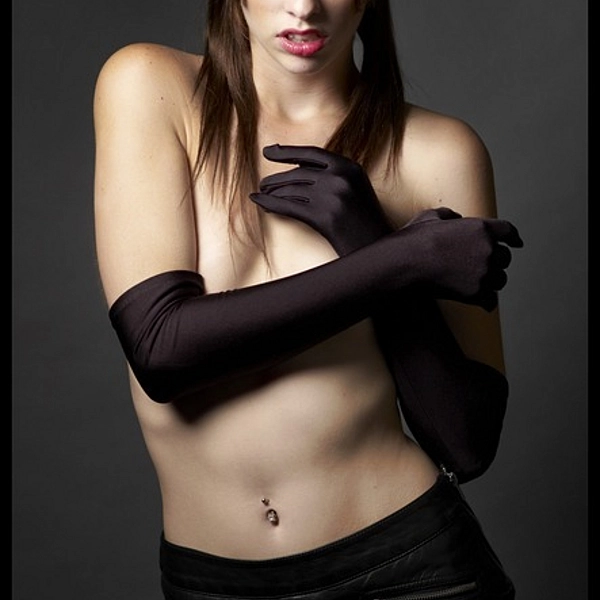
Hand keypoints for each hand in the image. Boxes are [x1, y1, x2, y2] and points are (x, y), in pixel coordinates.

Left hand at [249, 144, 392, 254]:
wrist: (379, 249)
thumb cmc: (366, 224)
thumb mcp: (357, 191)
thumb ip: (335, 177)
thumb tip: (300, 171)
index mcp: (351, 167)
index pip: (312, 154)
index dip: (287, 152)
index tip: (269, 152)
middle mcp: (341, 178)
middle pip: (299, 173)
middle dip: (277, 179)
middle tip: (263, 183)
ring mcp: (332, 197)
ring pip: (291, 189)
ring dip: (272, 192)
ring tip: (261, 194)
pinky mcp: (324, 217)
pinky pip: (289, 206)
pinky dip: (270, 204)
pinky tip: (259, 202)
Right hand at [390, 207, 522, 309]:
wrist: (406, 264)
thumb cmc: (414, 240)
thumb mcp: (430, 216)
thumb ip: (448, 215)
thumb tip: (455, 218)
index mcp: (480, 228)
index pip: (508, 231)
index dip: (514, 237)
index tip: (517, 243)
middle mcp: (487, 249)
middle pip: (505, 258)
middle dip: (496, 261)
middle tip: (483, 266)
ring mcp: (483, 272)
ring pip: (500, 280)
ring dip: (492, 281)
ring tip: (478, 283)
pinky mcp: (476, 292)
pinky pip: (491, 300)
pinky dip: (486, 301)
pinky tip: (482, 302)